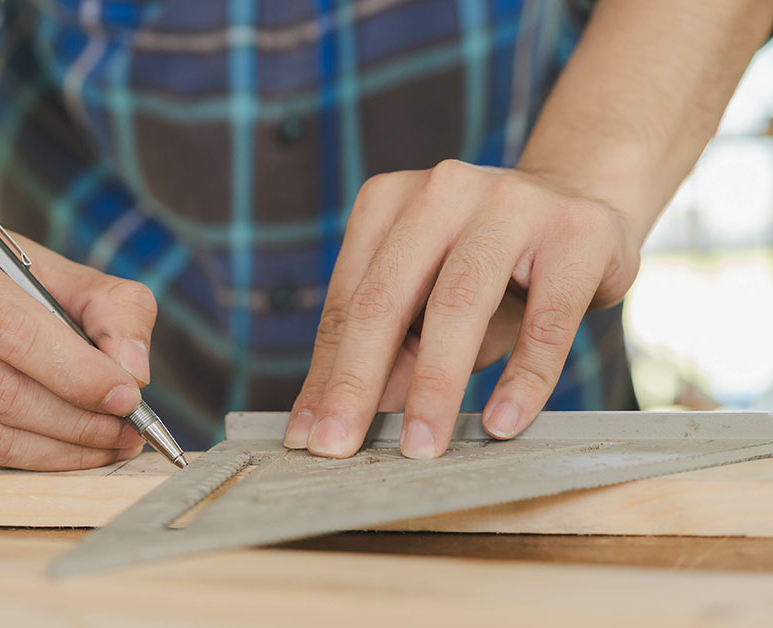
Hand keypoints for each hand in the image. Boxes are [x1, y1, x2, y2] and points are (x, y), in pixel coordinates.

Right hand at [0, 233, 154, 469]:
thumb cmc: (5, 286)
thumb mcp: (64, 276)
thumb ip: (115, 309)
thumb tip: (133, 371)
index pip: (11, 330)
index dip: (75, 370)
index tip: (127, 395)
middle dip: (76, 419)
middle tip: (126, 428)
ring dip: (61, 450)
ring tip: (108, 443)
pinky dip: (32, 463)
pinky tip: (68, 451)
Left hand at [284, 160, 640, 458]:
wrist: (584, 207)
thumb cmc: (489, 266)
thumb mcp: (429, 301)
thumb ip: (393, 350)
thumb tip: (352, 416)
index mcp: (387, 202)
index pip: (347, 302)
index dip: (325, 373)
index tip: (307, 434)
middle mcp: (441, 192)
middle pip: (387, 299)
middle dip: (358, 382)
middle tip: (339, 446)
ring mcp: (511, 204)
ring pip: (458, 304)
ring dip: (435, 385)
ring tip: (420, 446)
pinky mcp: (577, 234)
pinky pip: (544, 321)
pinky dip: (524, 379)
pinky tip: (504, 422)